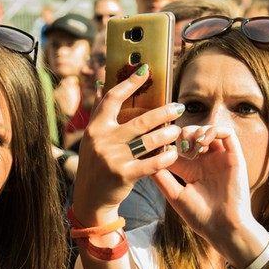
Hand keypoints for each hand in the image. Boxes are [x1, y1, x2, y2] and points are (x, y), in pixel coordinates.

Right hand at [72, 65, 182, 225]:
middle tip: (178, 107)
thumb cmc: (96, 165)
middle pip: (139, 120)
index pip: (113, 99)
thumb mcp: (93, 139)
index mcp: (95, 129)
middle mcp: (102, 141)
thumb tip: (105, 82)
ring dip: (168, 134)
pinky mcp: (123, 174)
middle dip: (163, 112)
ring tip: (178, 130)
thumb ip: (101, 113)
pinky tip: (174, 153)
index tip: (146, 70)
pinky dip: (165, 158)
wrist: (90, 198)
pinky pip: (151, 163)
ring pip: (148, 141)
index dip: (130, 83)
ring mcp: (112, 158)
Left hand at [152, 124, 265, 267]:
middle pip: (192, 135)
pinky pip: (228, 134)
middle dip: (183, 134)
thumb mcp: (175, 195)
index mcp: (190, 171)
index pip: (176, 148)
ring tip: (193, 145)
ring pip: (209, 131)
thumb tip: (144, 161)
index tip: (159, 141)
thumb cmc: (199, 216)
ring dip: (198, 131)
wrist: (223, 227)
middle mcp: (204, 162)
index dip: (167, 142)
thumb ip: (161, 178)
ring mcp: (219, 159)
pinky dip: (215, 130)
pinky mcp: (234, 157)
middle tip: (179, 145)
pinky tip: (204, 142)